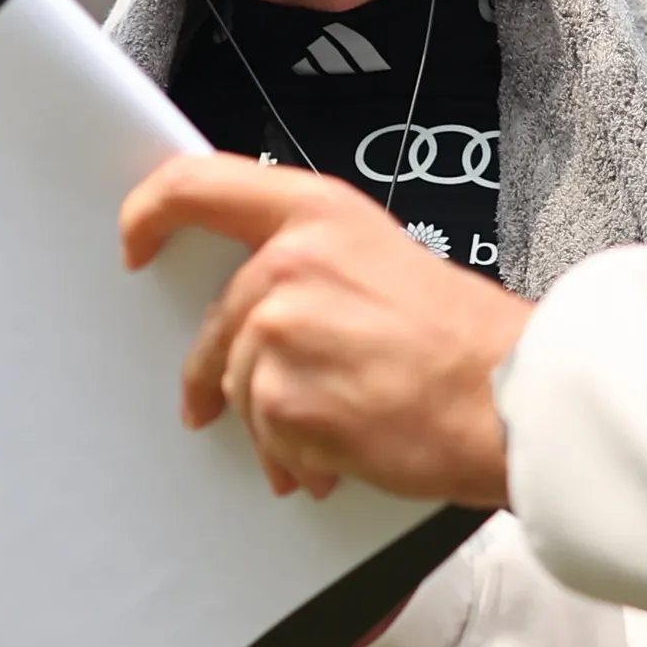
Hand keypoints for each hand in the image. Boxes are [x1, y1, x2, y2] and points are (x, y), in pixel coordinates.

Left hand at [120, 155, 527, 505]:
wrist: (512, 401)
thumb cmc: (469, 342)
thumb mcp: (385, 261)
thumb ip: (316, 265)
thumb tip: (263, 301)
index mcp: (317, 215)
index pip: (197, 185)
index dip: (151, 212)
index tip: (133, 242)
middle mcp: (289, 264)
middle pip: (218, 321)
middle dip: (215, 373)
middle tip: (208, 403)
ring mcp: (281, 332)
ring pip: (238, 386)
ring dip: (272, 424)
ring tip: (326, 435)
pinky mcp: (284, 399)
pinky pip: (265, 437)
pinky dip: (293, 458)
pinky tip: (334, 461)